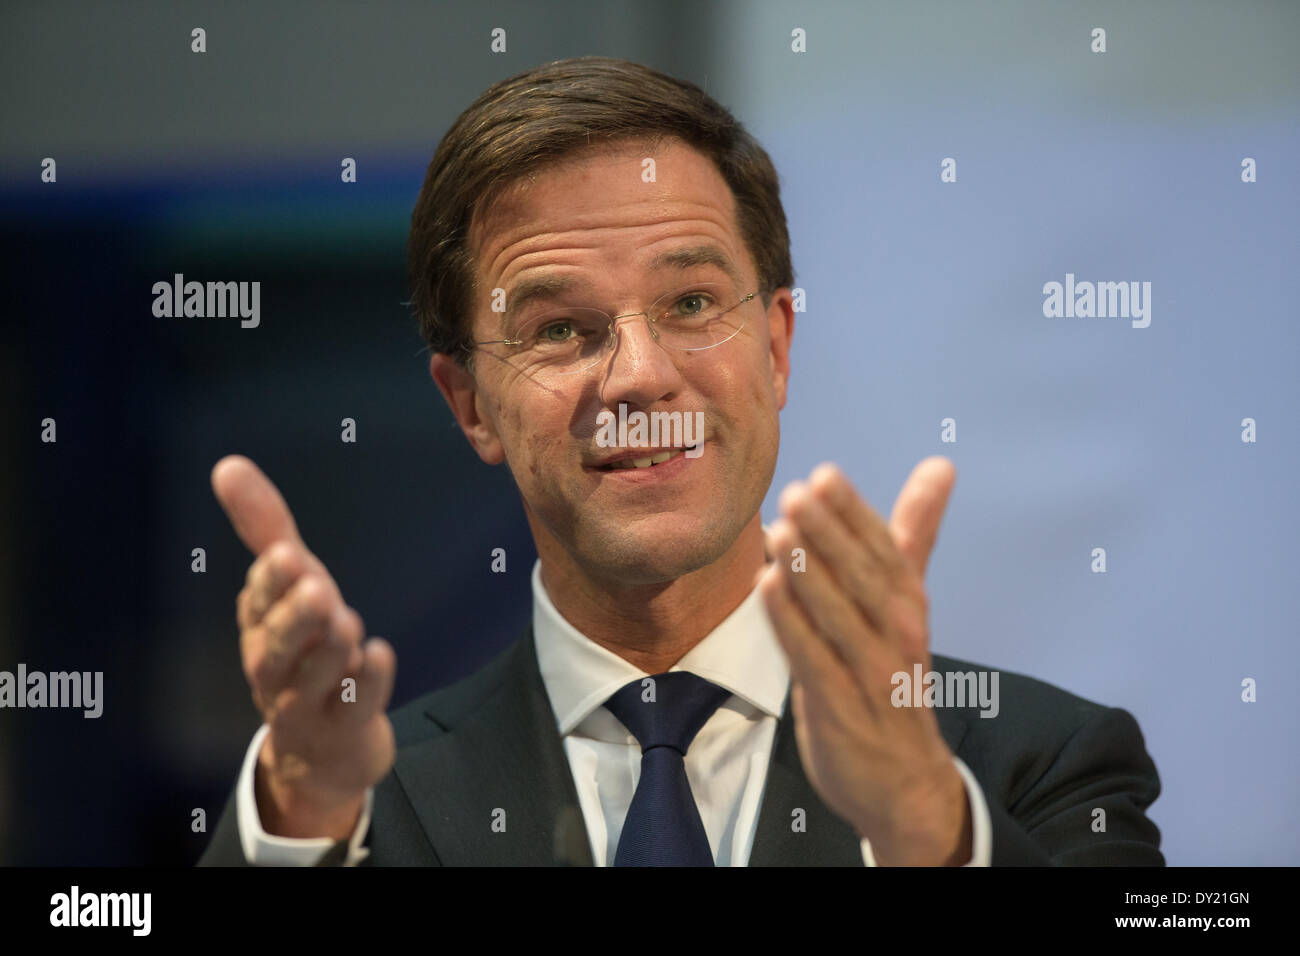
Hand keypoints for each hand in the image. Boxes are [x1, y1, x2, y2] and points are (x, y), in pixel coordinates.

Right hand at [211, 455, 396, 839]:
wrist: (320, 749)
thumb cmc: (305, 649)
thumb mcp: (289, 586)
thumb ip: (264, 527)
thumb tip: (227, 465)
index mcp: (260, 627)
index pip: (259, 602)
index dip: (271, 583)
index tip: (285, 555)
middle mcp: (274, 667)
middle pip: (275, 646)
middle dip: (293, 616)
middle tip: (316, 586)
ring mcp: (307, 703)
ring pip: (312, 678)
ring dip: (329, 647)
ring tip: (346, 620)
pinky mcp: (344, 727)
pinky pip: (353, 708)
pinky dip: (367, 683)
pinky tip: (379, 655)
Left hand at [758, 458, 968, 864]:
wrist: (907, 782)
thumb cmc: (896, 674)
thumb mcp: (908, 603)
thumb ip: (913, 534)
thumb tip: (940, 466)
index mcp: (910, 605)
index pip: (886, 551)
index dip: (855, 514)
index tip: (825, 475)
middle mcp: (898, 635)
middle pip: (864, 578)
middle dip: (829, 534)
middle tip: (795, 493)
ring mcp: (871, 673)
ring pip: (839, 616)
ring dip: (808, 573)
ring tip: (778, 531)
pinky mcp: (840, 707)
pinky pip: (813, 659)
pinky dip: (791, 623)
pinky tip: (767, 588)